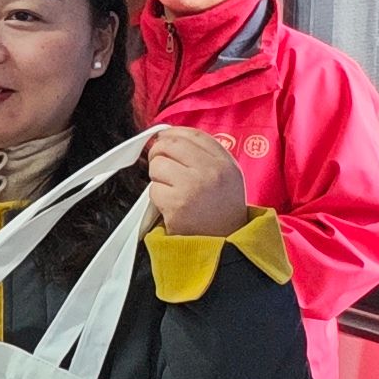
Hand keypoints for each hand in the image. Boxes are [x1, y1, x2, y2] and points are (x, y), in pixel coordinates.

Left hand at [143, 124, 250, 239]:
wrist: (223, 244)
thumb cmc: (220, 210)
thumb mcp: (225, 177)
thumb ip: (203, 156)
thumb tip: (168, 137)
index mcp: (225, 163)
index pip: (193, 134)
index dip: (173, 133)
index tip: (164, 139)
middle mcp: (212, 171)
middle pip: (170, 144)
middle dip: (158, 153)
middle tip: (160, 166)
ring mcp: (194, 185)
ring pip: (157, 165)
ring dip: (157, 178)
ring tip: (171, 190)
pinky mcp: (177, 203)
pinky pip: (153, 189)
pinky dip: (157, 197)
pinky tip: (170, 206)